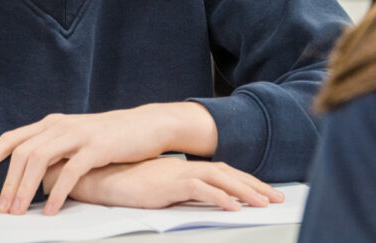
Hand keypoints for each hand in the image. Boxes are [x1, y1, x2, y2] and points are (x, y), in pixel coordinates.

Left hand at [0, 103, 216, 214]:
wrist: (146, 126)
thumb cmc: (109, 137)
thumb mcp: (74, 139)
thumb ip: (53, 151)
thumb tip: (29, 176)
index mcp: (51, 123)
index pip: (12, 138)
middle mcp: (60, 125)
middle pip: (22, 152)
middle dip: (7, 183)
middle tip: (1, 210)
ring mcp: (78, 134)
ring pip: (40, 159)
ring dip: (25, 189)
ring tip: (19, 213)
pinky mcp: (97, 146)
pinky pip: (70, 171)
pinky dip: (57, 192)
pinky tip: (50, 210)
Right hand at [64, 157, 282, 211]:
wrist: (98, 177)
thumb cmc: (121, 183)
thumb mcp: (154, 186)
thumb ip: (173, 189)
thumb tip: (190, 197)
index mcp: (182, 168)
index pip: (221, 172)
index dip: (244, 181)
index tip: (264, 191)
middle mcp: (183, 168)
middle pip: (227, 174)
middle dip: (254, 186)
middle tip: (277, 197)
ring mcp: (176, 175)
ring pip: (219, 180)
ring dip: (244, 191)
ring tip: (264, 203)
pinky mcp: (167, 185)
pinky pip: (199, 190)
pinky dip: (219, 197)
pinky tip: (233, 207)